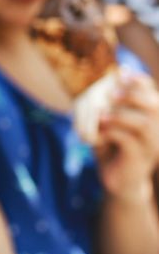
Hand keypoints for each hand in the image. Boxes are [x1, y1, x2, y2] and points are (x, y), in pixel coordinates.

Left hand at [96, 73, 158, 198]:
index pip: (153, 93)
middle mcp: (157, 130)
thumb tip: (100, 84)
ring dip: (120, 116)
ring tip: (102, 116)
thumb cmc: (112, 147)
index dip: (140, 81)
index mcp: (150, 117)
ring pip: (143, 123)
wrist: (117, 180)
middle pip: (155, 106)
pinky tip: (100, 134)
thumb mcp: (108, 123)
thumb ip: (107, 106)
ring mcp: (151, 145)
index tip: (121, 73)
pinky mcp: (139, 158)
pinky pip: (129, 141)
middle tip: (111, 93)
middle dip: (132, 96)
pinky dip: (112, 133)